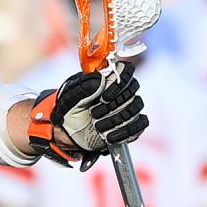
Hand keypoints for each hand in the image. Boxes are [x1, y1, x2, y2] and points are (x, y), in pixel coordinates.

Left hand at [28, 61, 147, 168]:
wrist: (67, 132)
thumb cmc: (68, 110)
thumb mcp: (70, 98)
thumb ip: (85, 87)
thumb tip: (102, 78)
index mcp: (105, 79)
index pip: (125, 70)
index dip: (120, 81)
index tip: (105, 96)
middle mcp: (119, 91)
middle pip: (132, 91)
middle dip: (113, 105)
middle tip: (94, 113)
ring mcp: (126, 107)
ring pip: (135, 108)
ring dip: (116, 119)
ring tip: (97, 126)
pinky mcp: (130, 123)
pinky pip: (140, 124)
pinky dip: (127, 131)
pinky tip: (110, 136)